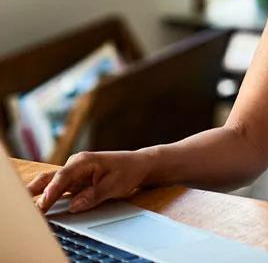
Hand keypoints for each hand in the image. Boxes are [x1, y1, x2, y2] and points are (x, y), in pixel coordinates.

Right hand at [27, 150, 150, 212]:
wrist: (138, 165)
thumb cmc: (128, 171)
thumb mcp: (114, 185)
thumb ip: (93, 195)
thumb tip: (74, 206)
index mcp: (83, 161)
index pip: (63, 177)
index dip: (51, 192)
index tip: (43, 205)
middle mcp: (74, 164)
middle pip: (50, 178)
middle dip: (35, 191)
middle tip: (27, 208)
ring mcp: (73, 173)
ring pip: (51, 183)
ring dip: (38, 194)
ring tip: (29, 209)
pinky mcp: (75, 181)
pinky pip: (58, 188)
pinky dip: (48, 196)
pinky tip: (39, 206)